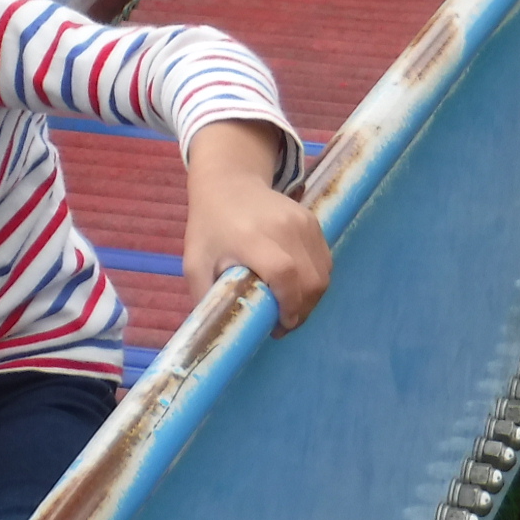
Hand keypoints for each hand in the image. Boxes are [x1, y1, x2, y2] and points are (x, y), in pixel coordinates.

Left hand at [183, 121, 330, 332]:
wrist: (229, 182)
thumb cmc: (209, 227)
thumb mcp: (195, 263)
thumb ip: (206, 298)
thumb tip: (219, 336)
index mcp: (251, 237)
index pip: (284, 272)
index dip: (288, 304)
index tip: (279, 326)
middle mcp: (283, 227)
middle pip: (310, 279)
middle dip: (301, 311)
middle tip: (282, 324)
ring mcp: (302, 221)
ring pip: (322, 273)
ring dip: (310, 299)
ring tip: (289, 307)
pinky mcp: (313, 220)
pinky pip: (324, 261)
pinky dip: (314, 281)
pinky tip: (295, 287)